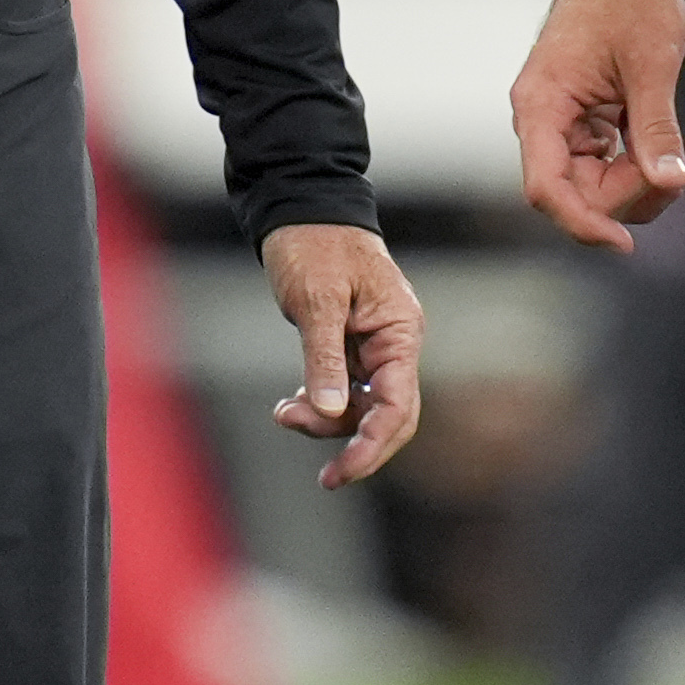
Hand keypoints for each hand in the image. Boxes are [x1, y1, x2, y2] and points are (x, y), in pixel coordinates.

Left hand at [259, 223, 422, 487]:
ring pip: (362, 408)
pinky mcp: (351, 346)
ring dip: (327, 422)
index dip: (373, 446)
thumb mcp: (317, 301)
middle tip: (325, 477)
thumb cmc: (314, 245)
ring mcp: (374, 347)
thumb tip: (332, 412)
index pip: (398, 405)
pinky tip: (291, 406)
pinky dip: (320, 403)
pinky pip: (344, 390)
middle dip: (354, 445)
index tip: (341, 472)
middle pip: (388, 417)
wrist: (300, 207)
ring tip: (284, 413)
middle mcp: (395, 343)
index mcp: (400, 331)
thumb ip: (325, 358)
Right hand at [510, 0, 684, 252]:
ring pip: (588, 185)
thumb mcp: (652, 65)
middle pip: (571, 193)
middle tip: (669, 169)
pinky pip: (600, 165)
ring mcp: (560, 120)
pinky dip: (631, 166)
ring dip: (631, 184)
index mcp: (542, 103)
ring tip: (665, 154)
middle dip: (623, 196)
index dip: (583, 222)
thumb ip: (657, 129)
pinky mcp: (580, 118)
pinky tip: (652, 142)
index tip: (625, 243)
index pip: (546, 188)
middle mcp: (541, 117)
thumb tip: (670, 183)